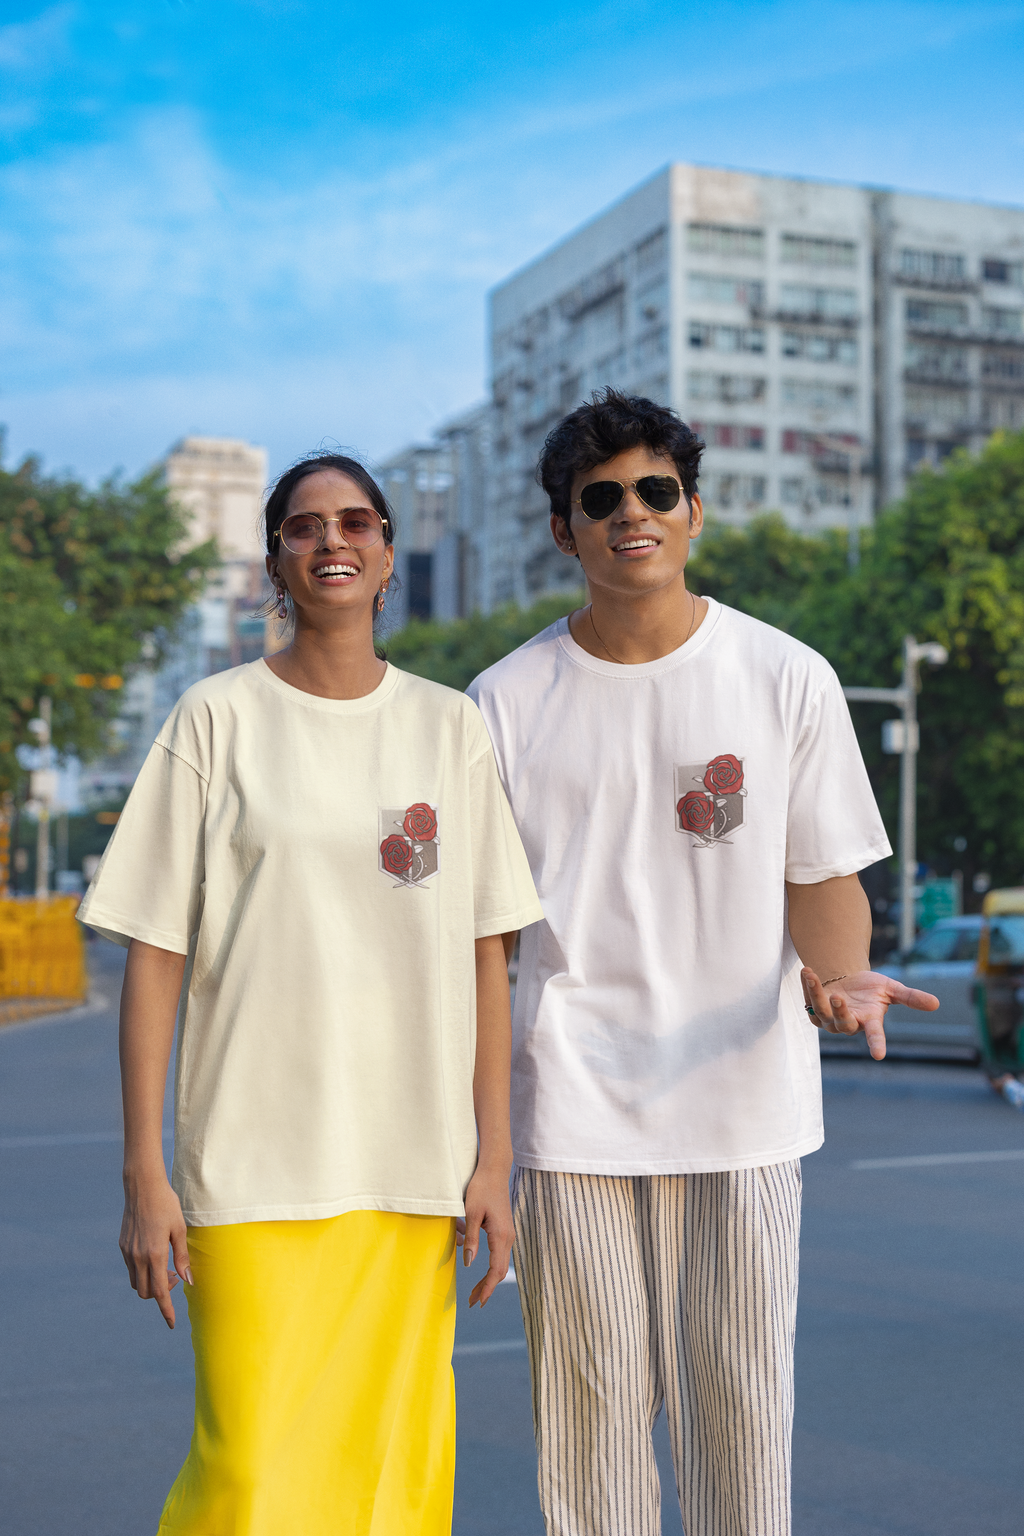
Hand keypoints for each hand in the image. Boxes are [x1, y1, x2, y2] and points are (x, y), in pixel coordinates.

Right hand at [119, 1170, 191, 1328]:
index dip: (166, 1310)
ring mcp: (127, 1252)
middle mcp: (138, 1257)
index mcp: (154, 1255)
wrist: (142, 1187)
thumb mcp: (180, 1230)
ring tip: (167, 1267)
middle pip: (146, 1293)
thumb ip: (182, 1257)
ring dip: (150, 1283)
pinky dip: (142, 1271)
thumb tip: (188, 1281)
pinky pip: (130, 1268)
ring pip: (136, 1283)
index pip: (160, 1292)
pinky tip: (154, 1256)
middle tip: (176, 1277)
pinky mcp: (122, 1246)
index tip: (172, 1323)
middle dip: (160, 1294)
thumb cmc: (166, 1205)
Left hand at [457, 1165, 512, 1307]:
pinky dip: (491, 1268)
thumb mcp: (471, 1213)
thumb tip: (469, 1263)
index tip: (478, 1302)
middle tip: (473, 1302)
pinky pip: (500, 1254)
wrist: (494, 1170)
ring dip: (489, 1279)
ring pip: (501, 1263)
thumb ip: (471, 1239)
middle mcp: (508, 1237)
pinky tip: (481, 1272)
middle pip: (500, 1270)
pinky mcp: (504, 1230)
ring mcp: (508, 1233)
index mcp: (501, 1235)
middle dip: (487, 1288)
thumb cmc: (481, 1188)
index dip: (487, 1287)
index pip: (496, 1269)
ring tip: (475, 1292)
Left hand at [801, 967, 938, 1061]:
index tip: (879, 1055)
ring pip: (821, 1011)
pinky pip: (809, 1001)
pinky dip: (807, 986)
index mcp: (869, 1021)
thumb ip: (910, 997)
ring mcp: (830, 1020)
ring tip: (812, 975)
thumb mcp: (891, 989)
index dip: (877, 1044)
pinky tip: (807, 972)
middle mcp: (849, 1023)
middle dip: (840, 1011)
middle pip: (843, 1024)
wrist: (848, 981)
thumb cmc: (871, 988)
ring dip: (816, 993)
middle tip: (838, 997)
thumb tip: (936, 1003)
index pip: (875, 1036)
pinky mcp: (815, 1012)